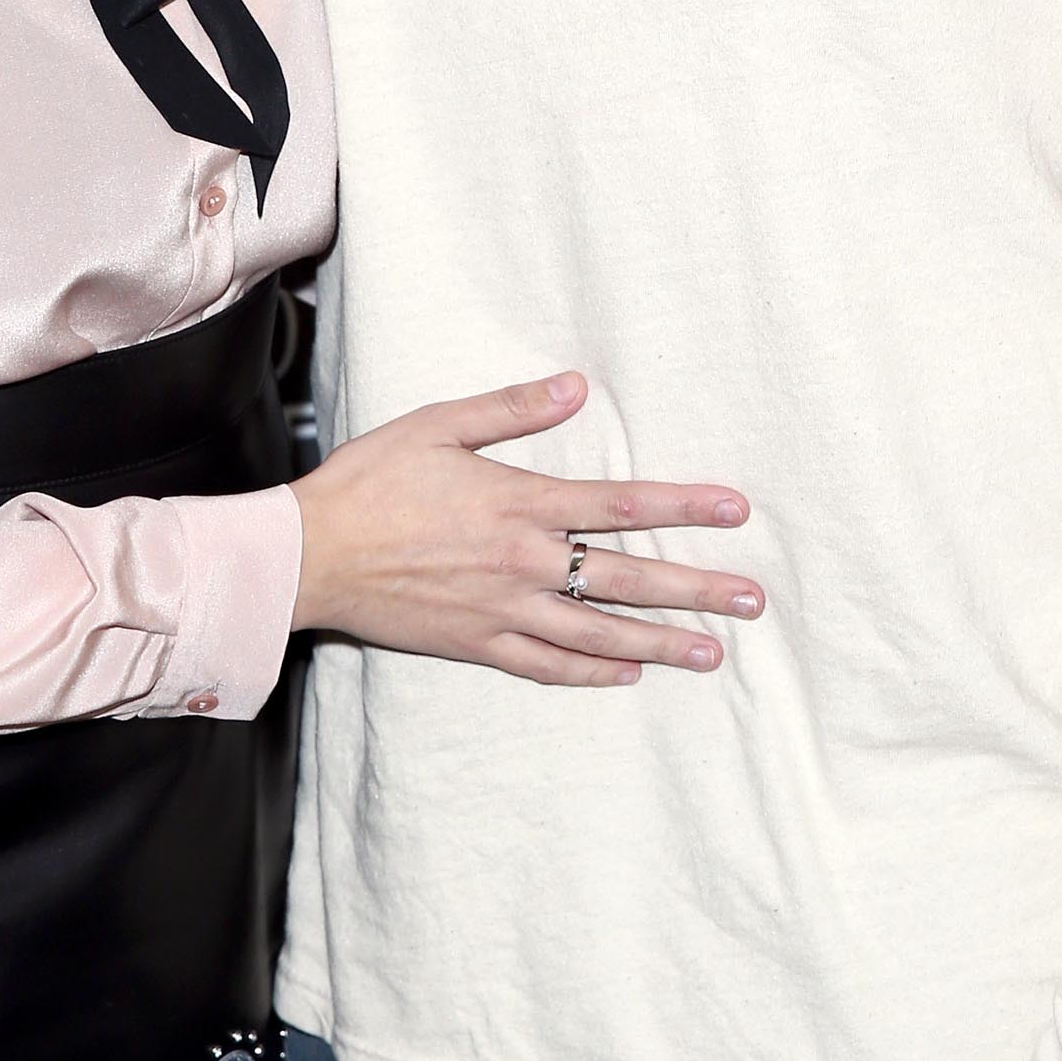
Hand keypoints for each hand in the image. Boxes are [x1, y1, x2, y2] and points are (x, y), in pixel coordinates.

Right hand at [289, 370, 761, 684]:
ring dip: (661, 643)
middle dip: (697, 590)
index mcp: (519, 503)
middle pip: (627, 579)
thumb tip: (575, 385)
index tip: (736, 511)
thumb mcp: (437, 425)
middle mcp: (523, 562)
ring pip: (599, 635)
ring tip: (711, 653)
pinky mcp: (477, 643)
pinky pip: (548, 666)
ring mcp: (503, 610)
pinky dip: (592, 674)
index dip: (685, 507)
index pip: (622, 505)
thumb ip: (510, 408)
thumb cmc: (369, 481)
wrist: (308, 554)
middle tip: (753, 603)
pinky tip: (627, 675)